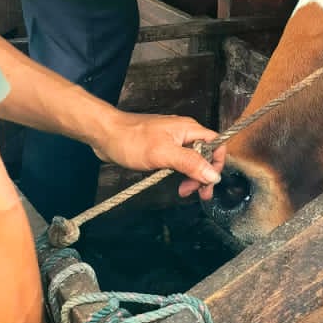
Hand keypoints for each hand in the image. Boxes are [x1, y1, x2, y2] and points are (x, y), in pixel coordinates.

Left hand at [89, 112, 223, 199]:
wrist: (105, 134)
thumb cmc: (131, 140)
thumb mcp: (163, 154)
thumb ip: (190, 163)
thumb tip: (214, 174)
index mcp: (188, 129)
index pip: (216, 144)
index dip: (217, 164)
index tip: (207, 183)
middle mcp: (183, 133)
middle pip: (205, 154)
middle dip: (203, 175)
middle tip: (195, 193)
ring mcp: (172, 140)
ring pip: (192, 160)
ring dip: (191, 177)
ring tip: (183, 191)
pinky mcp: (161, 148)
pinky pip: (178, 162)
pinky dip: (179, 174)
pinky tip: (173, 182)